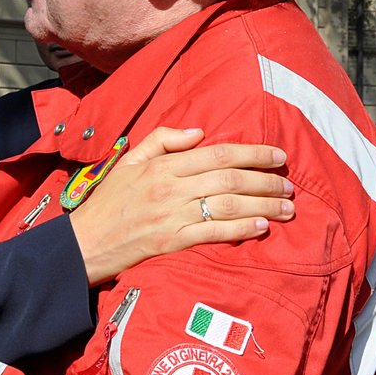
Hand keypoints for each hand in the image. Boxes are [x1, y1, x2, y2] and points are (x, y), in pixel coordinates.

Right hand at [68, 126, 293, 284]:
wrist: (86, 241)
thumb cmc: (109, 200)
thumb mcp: (130, 160)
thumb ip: (163, 140)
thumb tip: (200, 132)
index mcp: (163, 166)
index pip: (217, 154)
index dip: (252, 153)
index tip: (278, 156)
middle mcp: (171, 188)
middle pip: (230, 178)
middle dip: (266, 180)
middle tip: (289, 185)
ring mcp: (173, 216)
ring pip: (228, 205)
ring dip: (263, 205)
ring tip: (286, 207)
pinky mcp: (173, 242)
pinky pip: (215, 233)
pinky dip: (242, 229)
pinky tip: (262, 227)